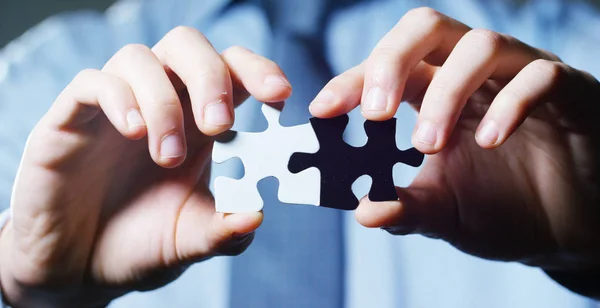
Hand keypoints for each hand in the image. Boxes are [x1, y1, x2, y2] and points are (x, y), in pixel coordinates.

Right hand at [0, 27, 291, 306]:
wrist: (80, 268)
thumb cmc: (142, 245)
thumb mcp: (192, 242)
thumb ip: (226, 231)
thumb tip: (256, 216)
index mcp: (199, 123)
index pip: (231, 70)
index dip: (257, 70)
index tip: (279, 95)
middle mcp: (160, 104)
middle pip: (187, 46)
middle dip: (211, 77)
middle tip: (219, 125)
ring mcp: (116, 108)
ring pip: (140, 58)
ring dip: (163, 102)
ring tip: (168, 157)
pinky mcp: (72, 120)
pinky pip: (91, 82)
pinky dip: (118, 98)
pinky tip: (133, 134)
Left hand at [310, 8, 599, 272]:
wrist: (565, 228)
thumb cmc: (501, 208)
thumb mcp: (444, 213)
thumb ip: (407, 210)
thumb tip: (364, 212)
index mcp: (434, 91)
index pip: (386, 66)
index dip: (351, 80)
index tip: (322, 110)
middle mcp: (471, 73)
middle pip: (426, 27)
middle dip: (391, 62)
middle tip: (374, 112)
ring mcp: (518, 74)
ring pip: (479, 45)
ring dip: (446, 92)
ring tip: (428, 145)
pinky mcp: (566, 89)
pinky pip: (538, 76)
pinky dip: (510, 104)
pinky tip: (489, 142)